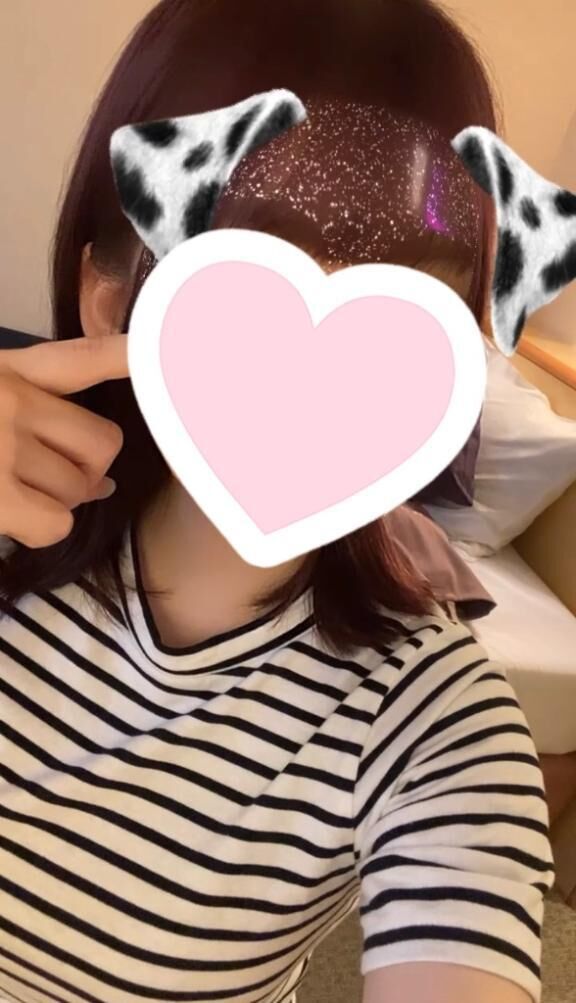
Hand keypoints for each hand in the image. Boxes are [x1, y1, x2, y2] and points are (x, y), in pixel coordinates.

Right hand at [0, 334, 128, 547]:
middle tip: (52, 474)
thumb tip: (102, 483)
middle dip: (86, 467)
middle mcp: (9, 400)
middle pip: (101, 442)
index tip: (167, 350)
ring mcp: (0, 447)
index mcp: (6, 370)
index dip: (130, 355)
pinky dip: (44, 525)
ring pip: (80, 485)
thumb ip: (35, 408)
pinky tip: (15, 516)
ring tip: (18, 492)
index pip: (82, 358)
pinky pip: (55, 520)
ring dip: (61, 498)